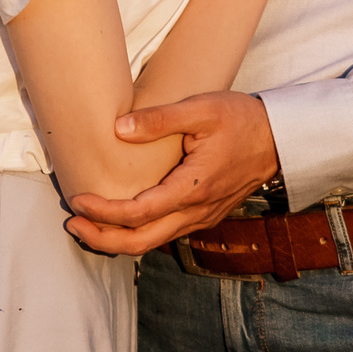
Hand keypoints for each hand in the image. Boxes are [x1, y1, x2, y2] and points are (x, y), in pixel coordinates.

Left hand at [62, 91, 276, 253]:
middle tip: (72, 223)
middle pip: (142, 242)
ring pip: (153, 242)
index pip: (139, 213)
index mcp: (192, 188)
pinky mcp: (204, 214)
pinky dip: (138, 232)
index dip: (104, 212)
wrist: (281, 138)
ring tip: (87, 223)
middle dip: (102, 238)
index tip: (78, 201)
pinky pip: (165, 233)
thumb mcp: (201, 109)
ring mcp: (201, 217)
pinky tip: (121, 218)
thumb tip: (118, 128)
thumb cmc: (242, 120)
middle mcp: (196, 211)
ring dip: (118, 238)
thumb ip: (159, 118)